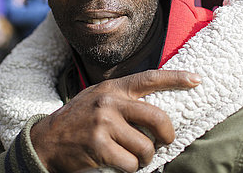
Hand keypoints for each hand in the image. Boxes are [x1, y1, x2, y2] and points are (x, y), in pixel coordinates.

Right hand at [30, 69, 200, 172]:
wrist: (46, 140)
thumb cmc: (78, 120)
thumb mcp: (97, 97)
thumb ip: (121, 98)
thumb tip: (155, 107)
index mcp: (112, 88)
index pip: (150, 78)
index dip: (176, 78)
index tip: (196, 79)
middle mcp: (110, 102)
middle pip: (157, 117)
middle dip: (167, 134)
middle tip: (164, 141)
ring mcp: (104, 124)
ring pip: (145, 147)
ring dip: (145, 158)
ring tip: (135, 157)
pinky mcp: (99, 147)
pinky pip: (131, 163)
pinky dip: (131, 168)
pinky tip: (120, 163)